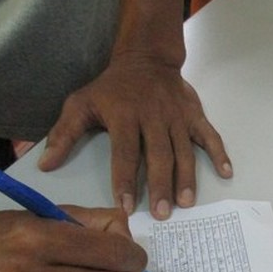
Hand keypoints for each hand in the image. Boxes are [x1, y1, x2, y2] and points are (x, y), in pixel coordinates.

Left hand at [38, 53, 232, 219]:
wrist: (146, 58)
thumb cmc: (111, 88)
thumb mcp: (80, 103)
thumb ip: (64, 134)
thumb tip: (45, 164)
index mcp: (125, 115)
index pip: (125, 153)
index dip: (126, 180)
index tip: (126, 206)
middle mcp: (154, 116)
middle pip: (158, 155)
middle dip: (161, 185)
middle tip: (163, 213)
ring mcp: (177, 116)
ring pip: (184, 150)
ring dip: (187, 177)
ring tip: (186, 203)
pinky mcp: (194, 115)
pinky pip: (210, 135)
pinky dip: (219, 153)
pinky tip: (226, 173)